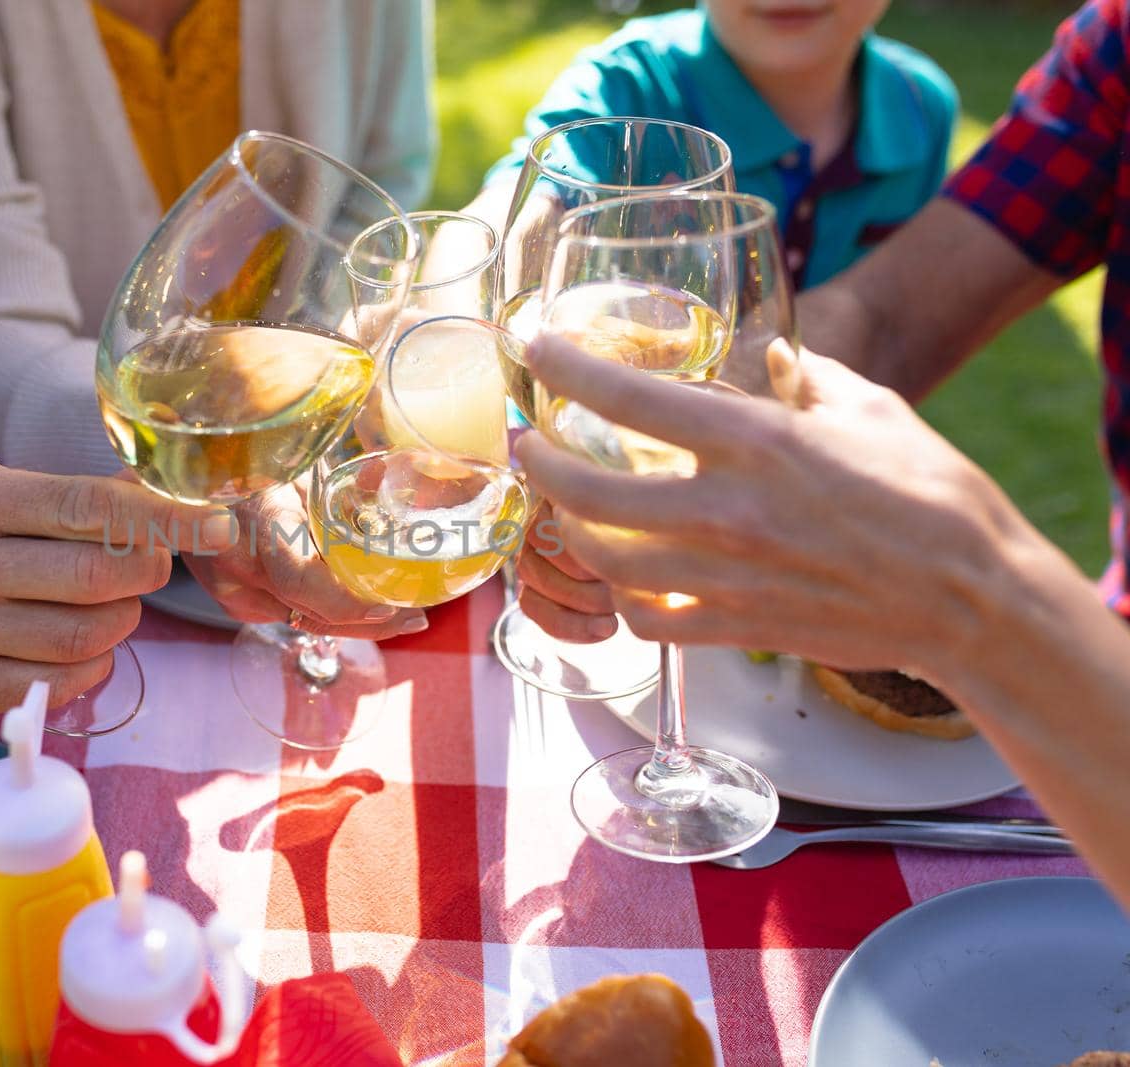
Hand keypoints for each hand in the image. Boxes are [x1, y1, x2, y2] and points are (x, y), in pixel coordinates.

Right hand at [0, 462, 230, 712]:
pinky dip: (92, 666)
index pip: (89, 507)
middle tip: (151, 565)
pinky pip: (57, 685)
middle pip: (98, 579)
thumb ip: (70, 496)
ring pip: (86, 638)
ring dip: (122, 621)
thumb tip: (165, 501)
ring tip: (110, 602)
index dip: (164, 519)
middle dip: (147, 572)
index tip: (215, 526)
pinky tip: (81, 644)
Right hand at [182, 482, 428, 638]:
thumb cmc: (239, 459)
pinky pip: (290, 612)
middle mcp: (236, 568)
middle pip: (311, 613)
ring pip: (304, 619)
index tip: (390, 605)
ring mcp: (231, 593)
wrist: (175, 485)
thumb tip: (383, 481)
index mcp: (251, 522)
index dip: (347, 601)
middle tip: (414, 618)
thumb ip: (327, 481)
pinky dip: (325, 609)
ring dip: (352, 618)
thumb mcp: (286, 462)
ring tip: (399, 615)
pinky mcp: (233, 604)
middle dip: (368, 621)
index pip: (299, 579)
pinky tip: (357, 603)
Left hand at [514, 337, 1020, 678]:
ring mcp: (725, 577)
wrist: (973, 599)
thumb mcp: (871, 409)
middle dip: (542, 464)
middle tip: (529, 445)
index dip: (568, 368)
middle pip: (590, 492)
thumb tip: (769, 354)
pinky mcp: (736, 628)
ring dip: (571, 530)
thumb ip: (807, 378)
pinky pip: (647, 618)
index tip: (536, 350)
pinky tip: (626, 576)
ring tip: (566, 507)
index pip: (630, 397)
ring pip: (606, 560)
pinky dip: (623, 596)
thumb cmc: (933, 493)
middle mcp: (727, 510)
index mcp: (757, 442)